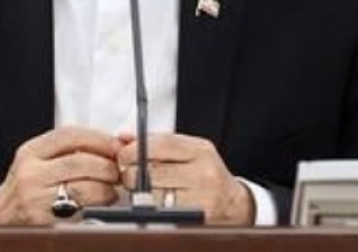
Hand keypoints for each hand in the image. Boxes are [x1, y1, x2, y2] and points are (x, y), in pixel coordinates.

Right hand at [0, 126, 121, 224]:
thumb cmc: (26, 187)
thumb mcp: (38, 160)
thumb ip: (68, 150)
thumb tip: (111, 144)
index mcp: (31, 151)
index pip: (69, 135)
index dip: (99, 138)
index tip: (116, 145)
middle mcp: (30, 173)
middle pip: (79, 161)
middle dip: (107, 165)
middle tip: (119, 170)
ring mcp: (35, 198)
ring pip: (82, 187)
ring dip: (106, 187)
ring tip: (113, 188)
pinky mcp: (43, 221)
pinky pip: (78, 211)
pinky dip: (97, 205)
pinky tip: (103, 203)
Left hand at [117, 133, 254, 224]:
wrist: (234, 205)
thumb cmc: (206, 175)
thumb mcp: (188, 151)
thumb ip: (155, 142)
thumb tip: (123, 137)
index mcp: (200, 150)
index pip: (160, 144)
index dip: (135, 149)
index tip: (123, 155)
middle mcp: (204, 172)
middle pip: (153, 172)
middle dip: (132, 174)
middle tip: (127, 174)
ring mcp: (202, 197)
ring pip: (154, 195)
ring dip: (139, 193)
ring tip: (141, 190)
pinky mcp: (196, 219)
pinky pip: (162, 213)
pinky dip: (152, 208)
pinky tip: (153, 204)